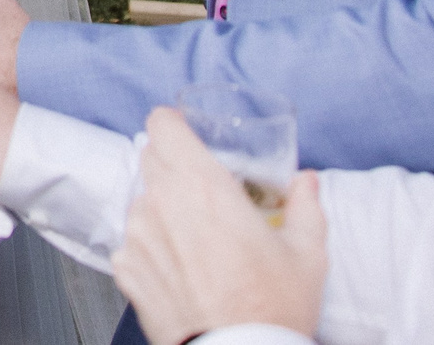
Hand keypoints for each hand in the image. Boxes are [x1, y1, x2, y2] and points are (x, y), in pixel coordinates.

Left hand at [114, 109, 326, 344]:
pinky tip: (182, 271)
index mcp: (204, 187)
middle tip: (204, 193)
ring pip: (142, 201)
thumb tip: (307, 183)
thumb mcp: (307, 256)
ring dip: (163, 209)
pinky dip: (152, 248)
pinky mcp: (125, 268)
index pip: (163, 126)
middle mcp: (162, 202)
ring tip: (197, 242)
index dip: (173, 125)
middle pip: (151, 159)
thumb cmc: (271, 309)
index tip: (186, 134)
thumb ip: (306, 208)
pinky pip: (133, 242)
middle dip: (174, 166)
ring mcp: (138, 235)